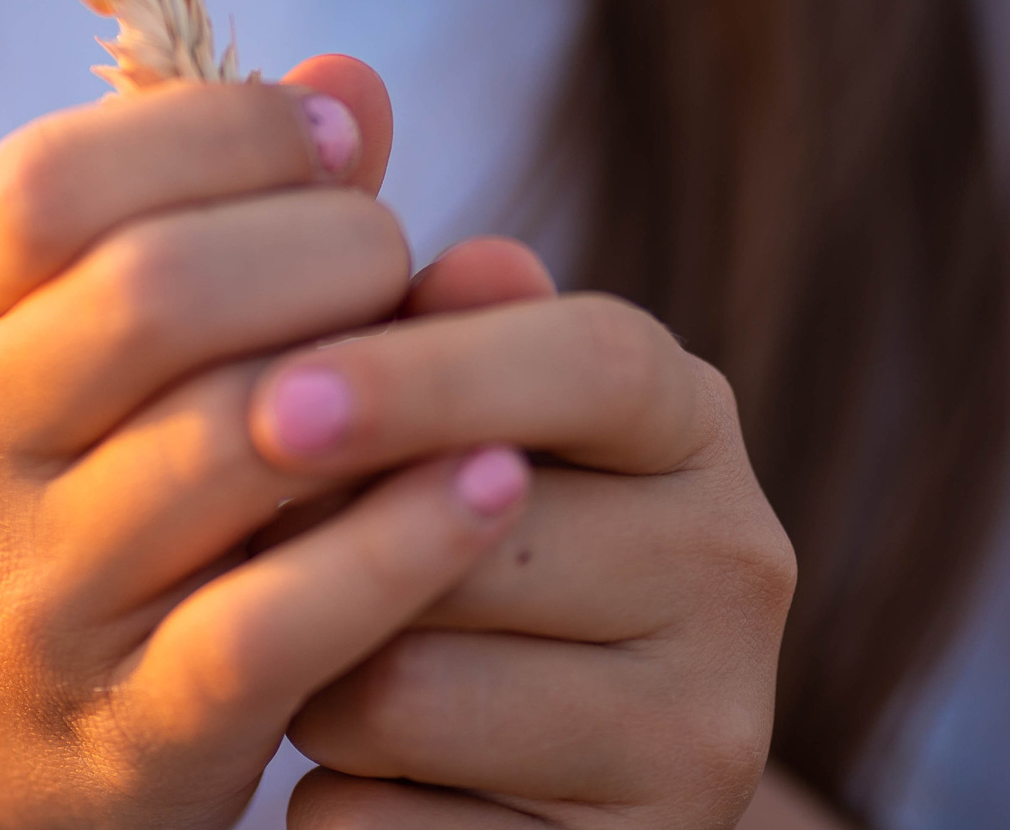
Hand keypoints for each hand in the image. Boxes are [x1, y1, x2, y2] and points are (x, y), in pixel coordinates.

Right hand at [0, 58, 538, 829]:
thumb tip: (353, 83)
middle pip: (153, 294)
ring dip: (382, 380)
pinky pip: (279, 620)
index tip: (340, 142)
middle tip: (396, 258)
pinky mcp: (140, 723)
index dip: (219, 131)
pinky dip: (405, 540)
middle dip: (321, 248)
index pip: (55, 180)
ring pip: (225, 445)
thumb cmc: (92, 463)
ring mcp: (46, 592)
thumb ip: (233, 201)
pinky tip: (497, 481)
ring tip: (471, 360)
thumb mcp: (111, 324)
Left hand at [271, 239, 797, 827]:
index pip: (592, 362)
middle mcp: (738, 568)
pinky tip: (360, 778)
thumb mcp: (453, 417)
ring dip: (313, 684)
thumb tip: (451, 239)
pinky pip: (393, 829)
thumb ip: (429, 323)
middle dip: (323, 550)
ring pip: (410, 692)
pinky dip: (336, 804)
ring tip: (325, 668)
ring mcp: (705, 734)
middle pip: (475, 539)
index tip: (276, 402)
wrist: (526, 766)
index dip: (426, 376)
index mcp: (689, 422)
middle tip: (272, 558)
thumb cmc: (449, 534)